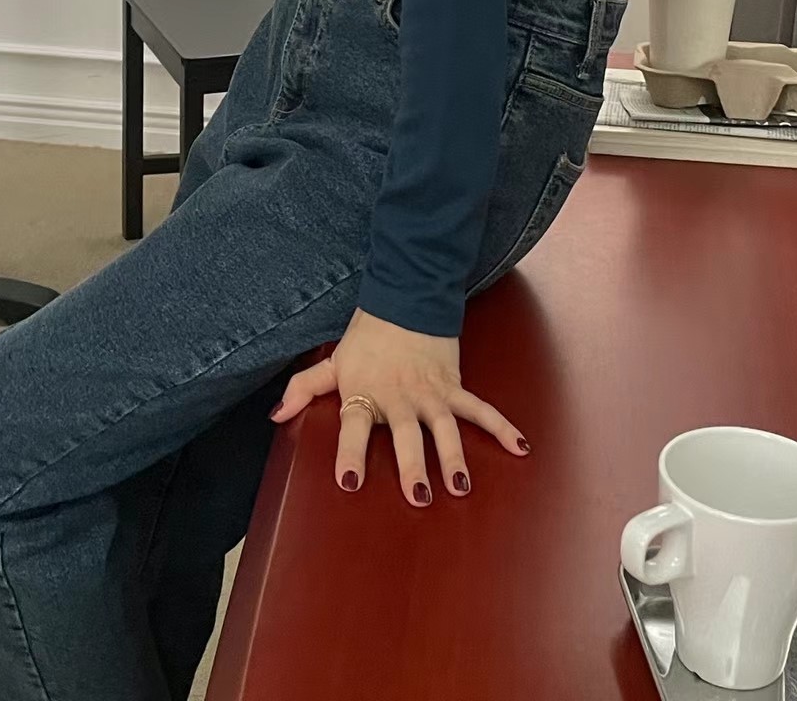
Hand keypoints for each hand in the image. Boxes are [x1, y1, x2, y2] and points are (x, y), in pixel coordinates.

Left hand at [271, 308, 529, 506]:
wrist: (404, 300)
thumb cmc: (366, 340)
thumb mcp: (332, 362)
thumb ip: (304, 389)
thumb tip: (276, 416)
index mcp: (366, 392)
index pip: (354, 424)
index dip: (350, 452)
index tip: (350, 481)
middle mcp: (399, 397)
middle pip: (406, 434)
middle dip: (412, 464)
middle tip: (418, 496)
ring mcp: (430, 393)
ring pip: (444, 427)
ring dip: (454, 455)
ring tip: (460, 486)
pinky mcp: (454, 386)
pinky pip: (480, 408)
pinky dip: (501, 426)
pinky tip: (520, 447)